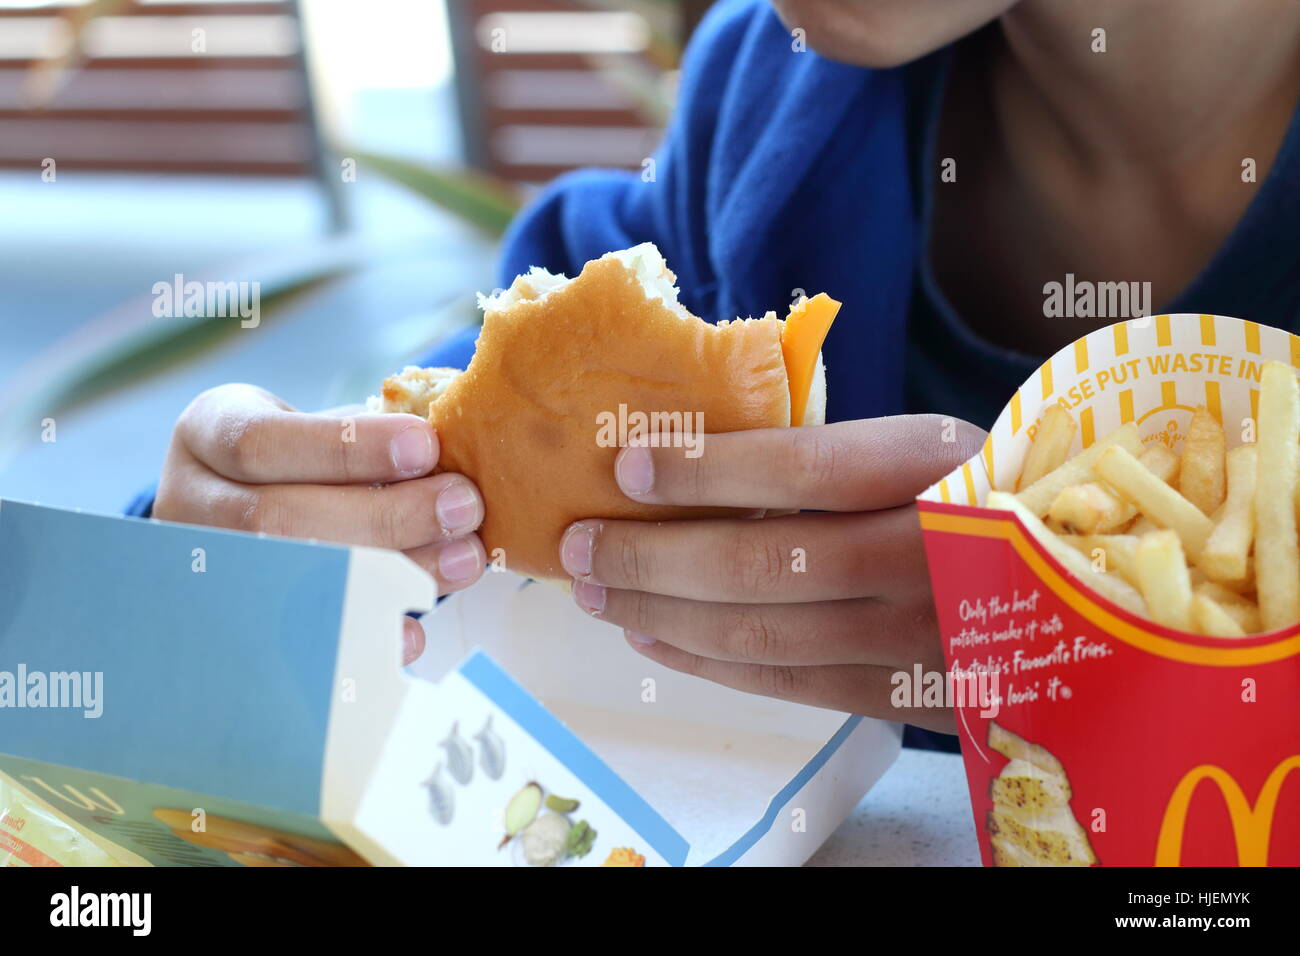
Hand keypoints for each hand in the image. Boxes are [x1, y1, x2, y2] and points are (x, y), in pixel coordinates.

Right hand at [154, 384, 486, 662]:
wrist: (245, 511)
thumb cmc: (303, 459)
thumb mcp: (315, 426)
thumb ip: (367, 436)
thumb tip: (449, 458)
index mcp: (207, 434)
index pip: (261, 442)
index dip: (347, 447)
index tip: (427, 445)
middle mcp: (191, 506)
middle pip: (277, 521)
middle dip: (385, 517)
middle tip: (463, 507)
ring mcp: (207, 575)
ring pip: (293, 581)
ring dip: (392, 573)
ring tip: (463, 558)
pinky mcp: (236, 628)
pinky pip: (301, 643)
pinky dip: (364, 637)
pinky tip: (413, 628)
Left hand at [558, 415, 985, 731]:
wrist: (1099, 594)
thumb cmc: (995, 499)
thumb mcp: (941, 448)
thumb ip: (845, 455)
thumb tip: (704, 457)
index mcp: (942, 471)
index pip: (805, 468)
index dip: (706, 470)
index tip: (628, 466)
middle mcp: (931, 557)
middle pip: (764, 563)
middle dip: (651, 555)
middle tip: (577, 545)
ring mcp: (923, 637)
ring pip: (763, 633)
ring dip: (661, 611)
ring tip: (594, 591)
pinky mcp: (914, 695)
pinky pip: (790, 683)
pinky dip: (708, 662)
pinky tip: (655, 637)